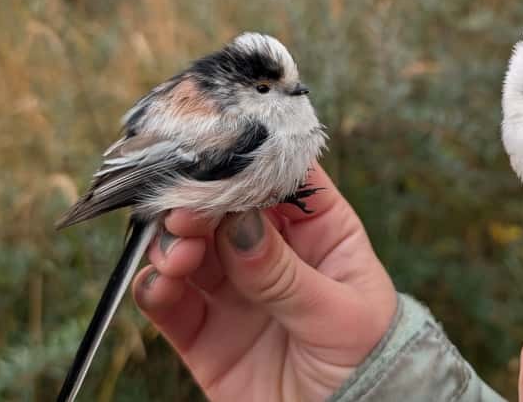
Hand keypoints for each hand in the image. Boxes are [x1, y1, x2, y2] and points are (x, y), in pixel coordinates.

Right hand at [131, 166, 397, 401]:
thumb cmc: (368, 362)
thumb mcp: (340, 316)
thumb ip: (286, 274)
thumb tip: (240, 223)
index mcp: (321, 231)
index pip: (283, 179)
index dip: (250, 163)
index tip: (217, 160)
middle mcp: (272, 252)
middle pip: (225, 207)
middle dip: (199, 204)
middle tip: (185, 216)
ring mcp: (235, 290)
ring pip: (189, 247)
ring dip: (172, 243)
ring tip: (179, 257)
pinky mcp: (204, 333)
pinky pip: (168, 301)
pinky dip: (154, 287)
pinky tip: (160, 286)